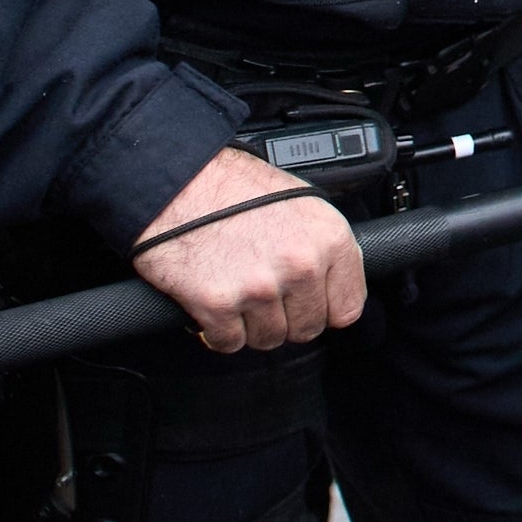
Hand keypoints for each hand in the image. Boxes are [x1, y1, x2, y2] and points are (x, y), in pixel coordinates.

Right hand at [132, 142, 364, 354]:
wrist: (173, 179)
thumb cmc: (229, 184)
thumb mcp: (297, 200)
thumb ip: (320, 243)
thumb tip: (335, 277)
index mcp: (328, 237)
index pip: (348, 306)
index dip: (324, 307)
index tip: (308, 302)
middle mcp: (300, 264)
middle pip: (307, 328)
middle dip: (285, 317)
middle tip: (263, 293)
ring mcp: (260, 287)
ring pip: (268, 339)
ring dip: (250, 324)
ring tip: (235, 289)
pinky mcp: (219, 304)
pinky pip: (229, 342)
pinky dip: (217, 330)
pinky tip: (213, 302)